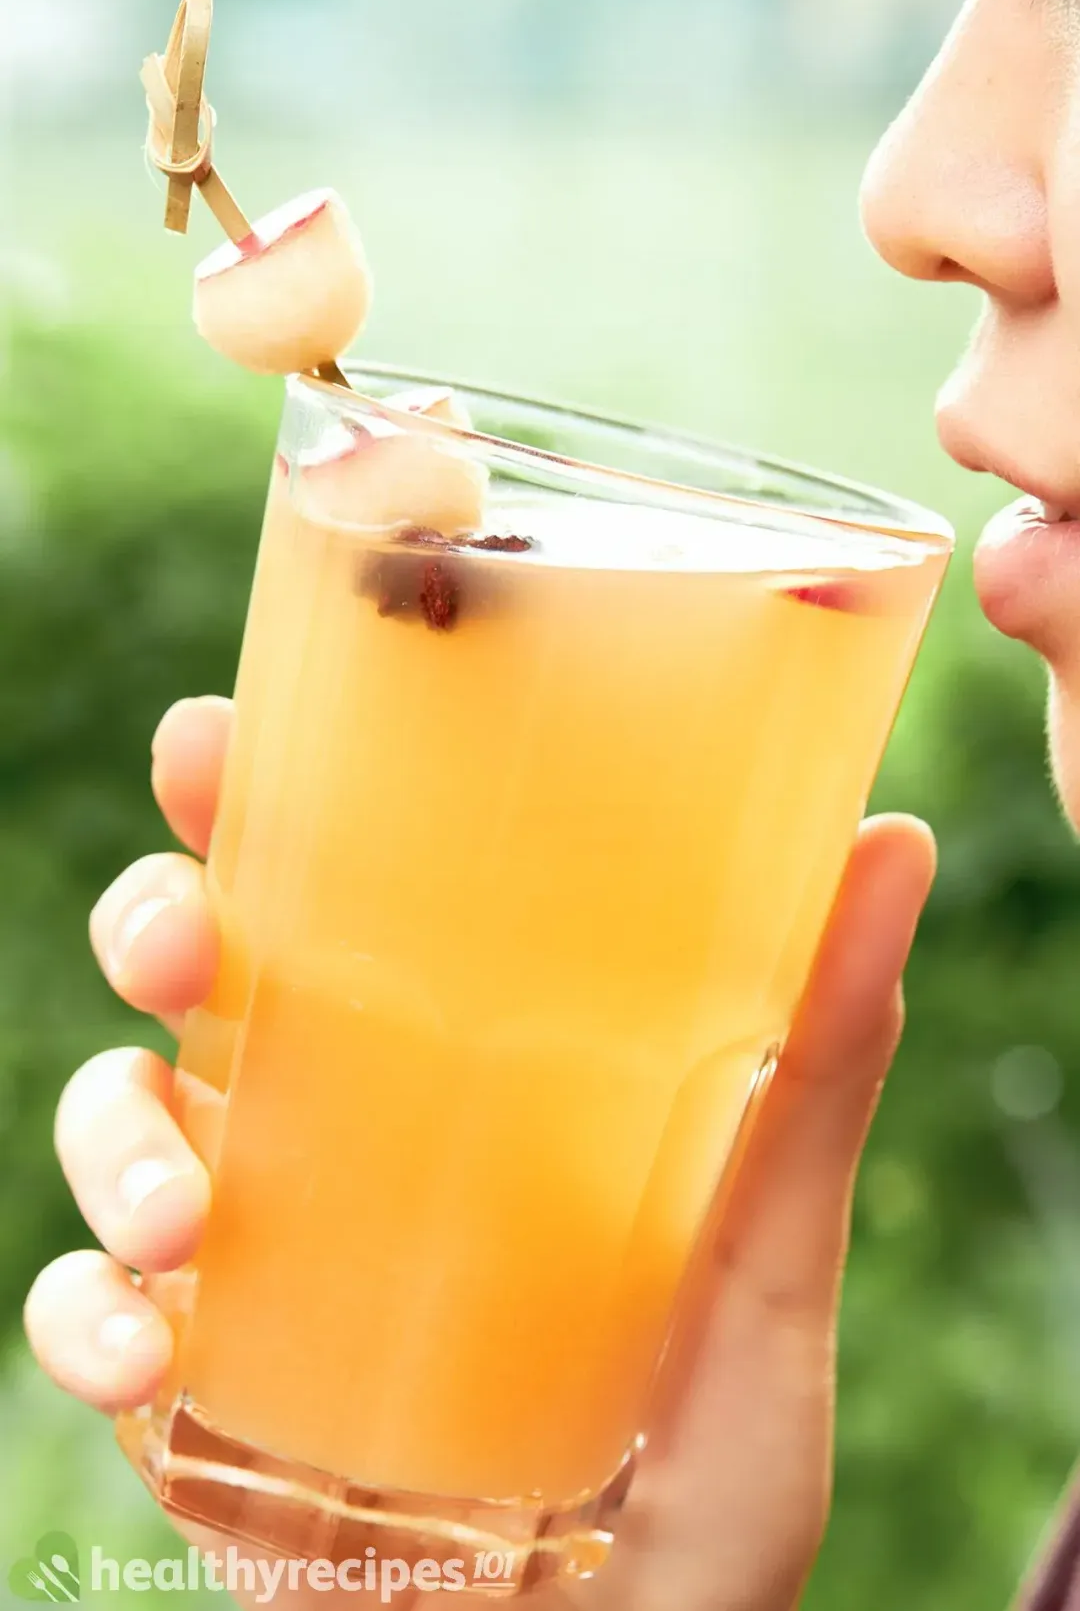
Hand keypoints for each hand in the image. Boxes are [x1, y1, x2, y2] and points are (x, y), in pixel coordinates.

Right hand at [24, 696, 935, 1610]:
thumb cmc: (698, 1512)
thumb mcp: (762, 1281)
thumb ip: (816, 1077)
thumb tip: (898, 839)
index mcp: (456, 1087)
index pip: (346, 905)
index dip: (264, 811)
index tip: (220, 746)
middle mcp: (342, 1152)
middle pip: (202, 984)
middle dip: (155, 926)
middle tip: (179, 942)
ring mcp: (260, 1270)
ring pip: (120, 1127)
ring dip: (109, 1137)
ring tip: (187, 1216)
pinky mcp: (194, 1398)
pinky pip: (87, 1319)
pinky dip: (80, 1315)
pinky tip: (142, 1345)